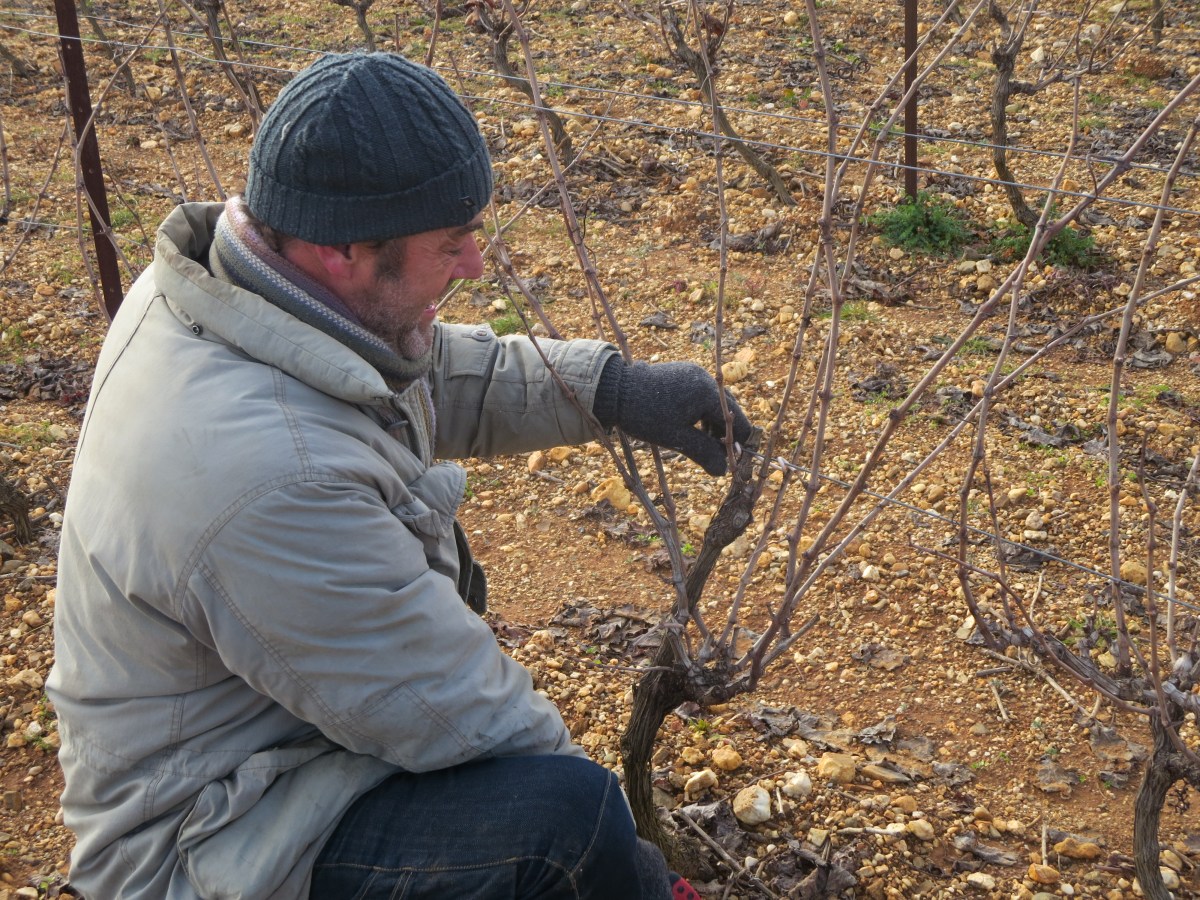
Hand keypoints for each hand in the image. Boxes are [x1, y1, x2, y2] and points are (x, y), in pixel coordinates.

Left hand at [593, 358, 751, 475]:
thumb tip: (723, 472)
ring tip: (700, 441)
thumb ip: (704, 454)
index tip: (728, 461)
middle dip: (725, 434)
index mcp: (709, 394)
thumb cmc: (646, 416)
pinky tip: (690, 425)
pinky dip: (702, 411)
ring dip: (714, 423)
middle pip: (730, 411)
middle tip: (713, 454)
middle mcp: (706, 379)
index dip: (736, 445)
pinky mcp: (685, 372)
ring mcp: (695, 373)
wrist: (615, 390)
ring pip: (717, 403)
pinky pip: (703, 394)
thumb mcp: (677, 439)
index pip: (738, 423)